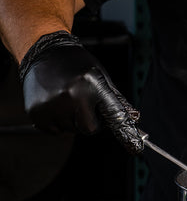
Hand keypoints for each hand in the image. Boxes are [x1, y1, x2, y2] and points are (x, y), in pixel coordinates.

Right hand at [19, 31, 143, 153]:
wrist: (44, 52)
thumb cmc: (76, 64)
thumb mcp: (100, 76)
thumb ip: (116, 100)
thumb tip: (134, 118)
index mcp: (91, 84)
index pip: (112, 114)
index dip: (125, 132)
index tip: (136, 148)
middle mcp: (71, 95)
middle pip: (89, 129)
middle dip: (89, 120)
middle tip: (83, 102)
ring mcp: (51, 106)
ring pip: (71, 130)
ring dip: (71, 120)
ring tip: (65, 98)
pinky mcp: (37, 113)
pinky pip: (55, 131)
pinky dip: (57, 121)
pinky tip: (54, 103)